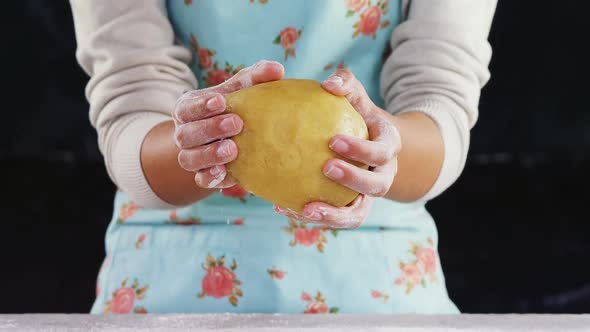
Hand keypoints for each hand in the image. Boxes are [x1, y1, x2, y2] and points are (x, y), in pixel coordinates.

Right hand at [173, 60, 283, 188]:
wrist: (235, 138)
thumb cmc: (236, 106)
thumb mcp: (242, 89)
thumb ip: (256, 77)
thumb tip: (277, 69)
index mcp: (189, 109)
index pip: (186, 107)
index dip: (200, 106)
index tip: (220, 101)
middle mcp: (184, 134)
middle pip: (185, 135)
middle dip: (209, 129)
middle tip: (236, 124)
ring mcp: (192, 156)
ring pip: (188, 159)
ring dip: (209, 155)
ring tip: (232, 150)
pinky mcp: (203, 175)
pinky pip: (200, 179)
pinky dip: (210, 177)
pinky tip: (224, 173)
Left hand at [275, 69, 400, 227]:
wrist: (364, 141)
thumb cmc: (355, 114)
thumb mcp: (355, 96)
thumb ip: (346, 84)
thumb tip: (329, 84)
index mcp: (388, 147)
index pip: (381, 151)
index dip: (361, 150)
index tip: (333, 140)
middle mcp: (383, 175)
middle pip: (377, 186)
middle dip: (353, 179)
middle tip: (326, 167)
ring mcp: (368, 196)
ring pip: (358, 214)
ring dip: (334, 214)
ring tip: (305, 209)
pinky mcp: (351, 210)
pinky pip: (336, 219)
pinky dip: (313, 217)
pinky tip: (285, 208)